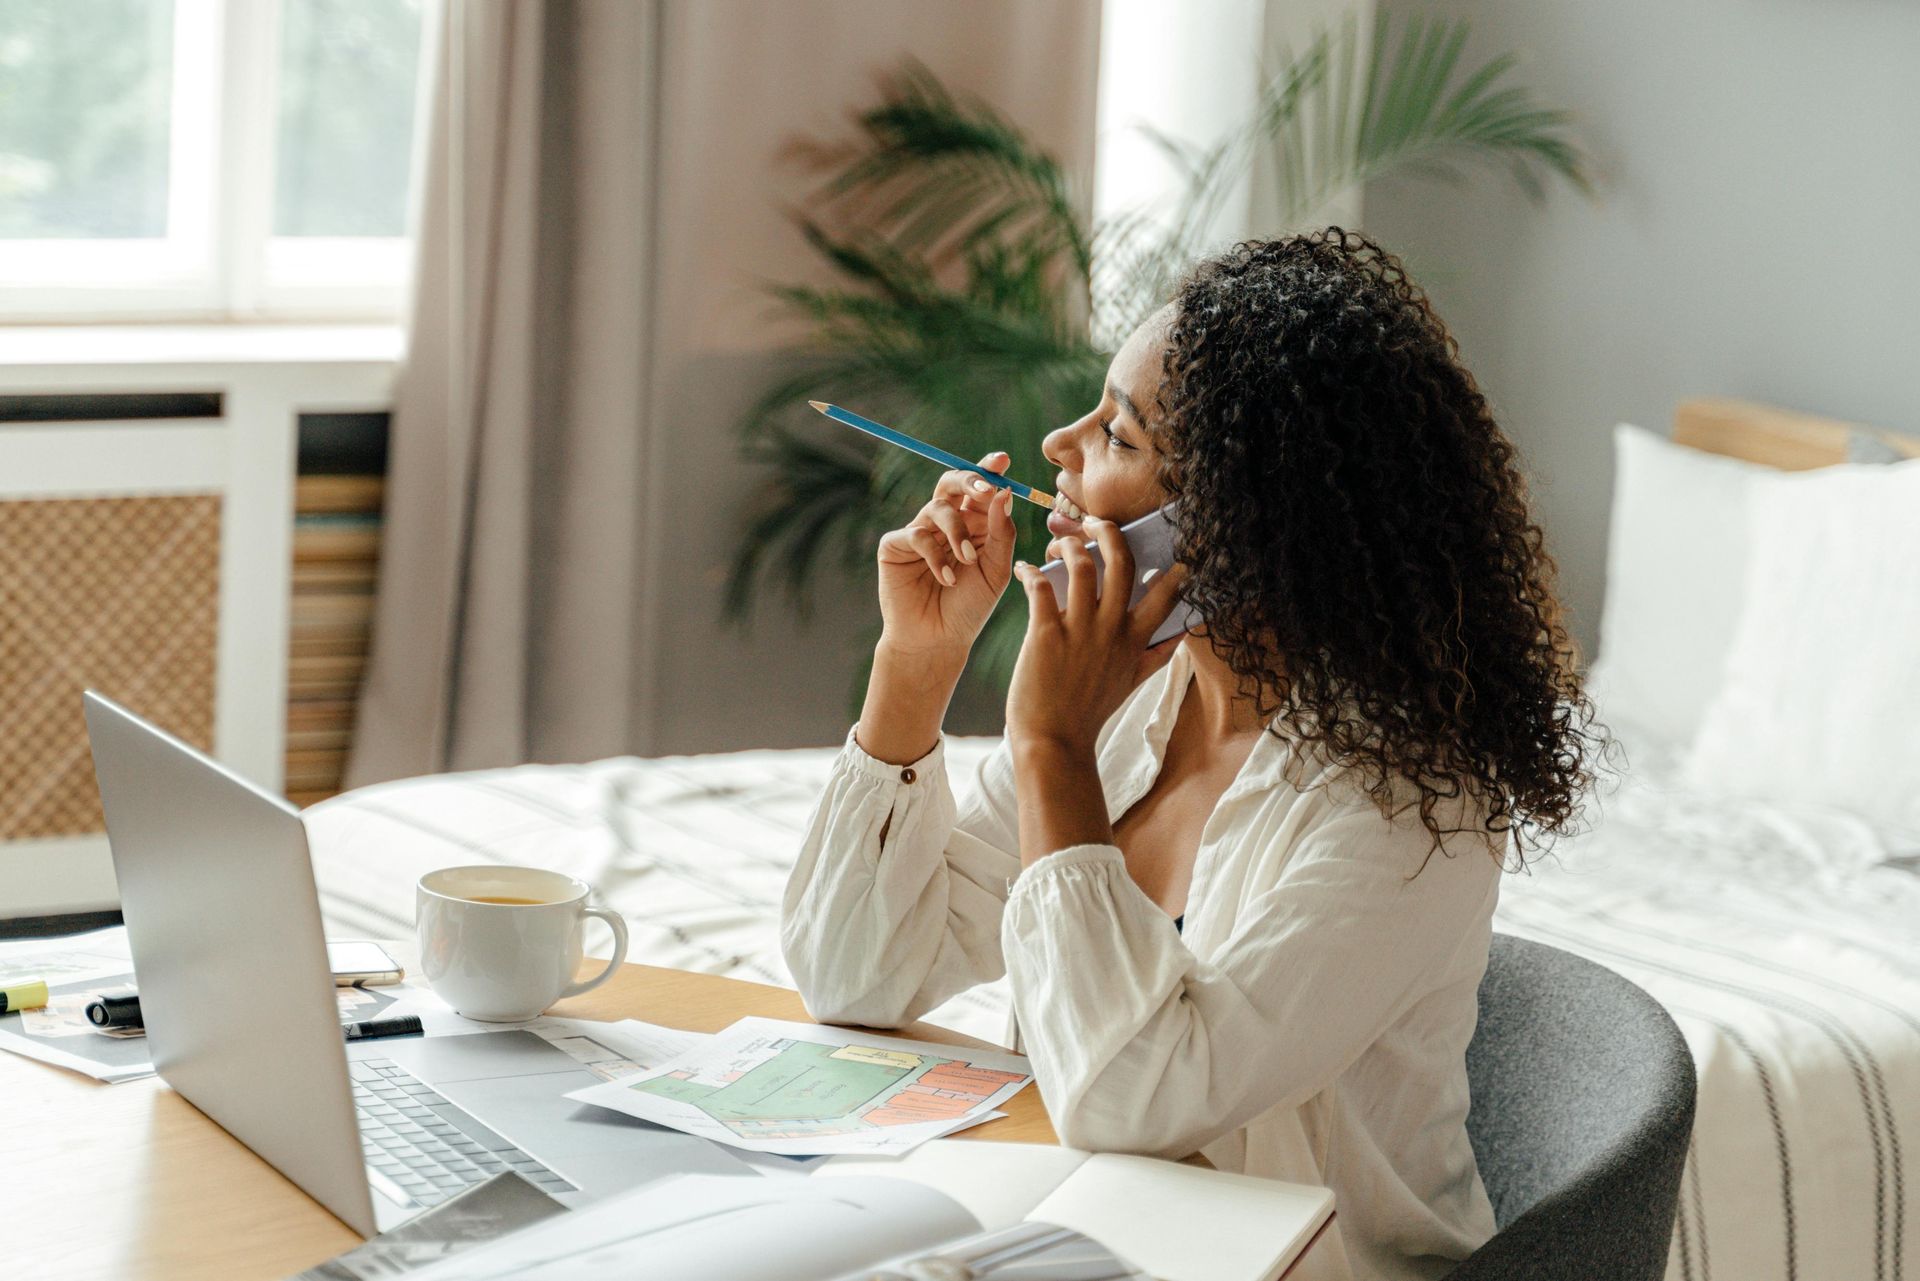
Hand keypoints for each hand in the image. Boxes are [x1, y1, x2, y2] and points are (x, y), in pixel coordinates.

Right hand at [875, 454, 1017, 663]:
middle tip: (985, 489)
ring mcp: (919, 531)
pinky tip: (946, 579)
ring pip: (939, 508)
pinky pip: (917, 534)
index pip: (980, 487)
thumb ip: (1001, 533)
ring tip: (967, 561)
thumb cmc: (969, 607)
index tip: (1002, 461)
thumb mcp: (996, 570)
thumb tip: (1004, 492)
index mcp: (973, 523)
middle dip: (970, 479)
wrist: (937, 640)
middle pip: (952, 482)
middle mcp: (945, 522)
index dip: (989, 469)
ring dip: (957, 532)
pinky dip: (936, 555)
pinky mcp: (895, 545)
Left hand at [1005, 518, 1187, 755]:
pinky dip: (1031, 572)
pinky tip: (1024, 569)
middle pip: (1121, 563)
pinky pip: (1041, 587)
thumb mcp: (1131, 683)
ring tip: (1059, 543)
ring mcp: (1080, 631)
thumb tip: (1179, 639)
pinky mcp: (1046, 634)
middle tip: (1098, 521)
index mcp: (1133, 640)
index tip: (1175, 552)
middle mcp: (1111, 630)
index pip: (1164, 594)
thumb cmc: (1089, 712)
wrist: (1054, 742)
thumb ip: (1155, 656)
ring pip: (1082, 566)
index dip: (1172, 569)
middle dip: (1111, 532)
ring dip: (1070, 545)